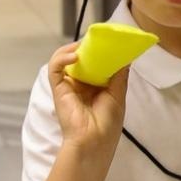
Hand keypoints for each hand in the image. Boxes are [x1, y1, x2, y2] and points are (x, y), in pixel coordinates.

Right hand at [47, 41, 129, 155]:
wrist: (94, 142)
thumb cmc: (107, 124)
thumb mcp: (118, 95)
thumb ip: (119, 75)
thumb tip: (125, 56)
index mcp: (94, 86)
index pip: (93, 62)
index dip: (98, 50)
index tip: (107, 40)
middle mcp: (79, 83)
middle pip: (79, 57)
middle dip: (86, 46)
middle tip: (96, 37)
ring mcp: (67, 84)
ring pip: (64, 58)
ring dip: (73, 48)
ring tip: (84, 44)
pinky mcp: (58, 87)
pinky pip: (55, 67)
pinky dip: (62, 57)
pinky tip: (75, 56)